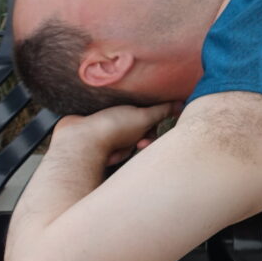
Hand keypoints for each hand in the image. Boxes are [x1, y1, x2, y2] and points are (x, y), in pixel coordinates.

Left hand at [53, 102, 183, 166]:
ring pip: (125, 147)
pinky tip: (106, 156)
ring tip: (114, 152)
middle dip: (137, 143)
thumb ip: (163, 111)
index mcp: (125, 109)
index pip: (146, 121)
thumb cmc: (111, 128)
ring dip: (124, 151)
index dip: (150, 130)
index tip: (148, 137)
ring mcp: (103, 134)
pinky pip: (112, 154)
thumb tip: (180, 103)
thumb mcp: (143, 117)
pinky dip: (112, 157)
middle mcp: (114, 120)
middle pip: (136, 136)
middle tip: (136, 145)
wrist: (81, 144)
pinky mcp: (93, 146)